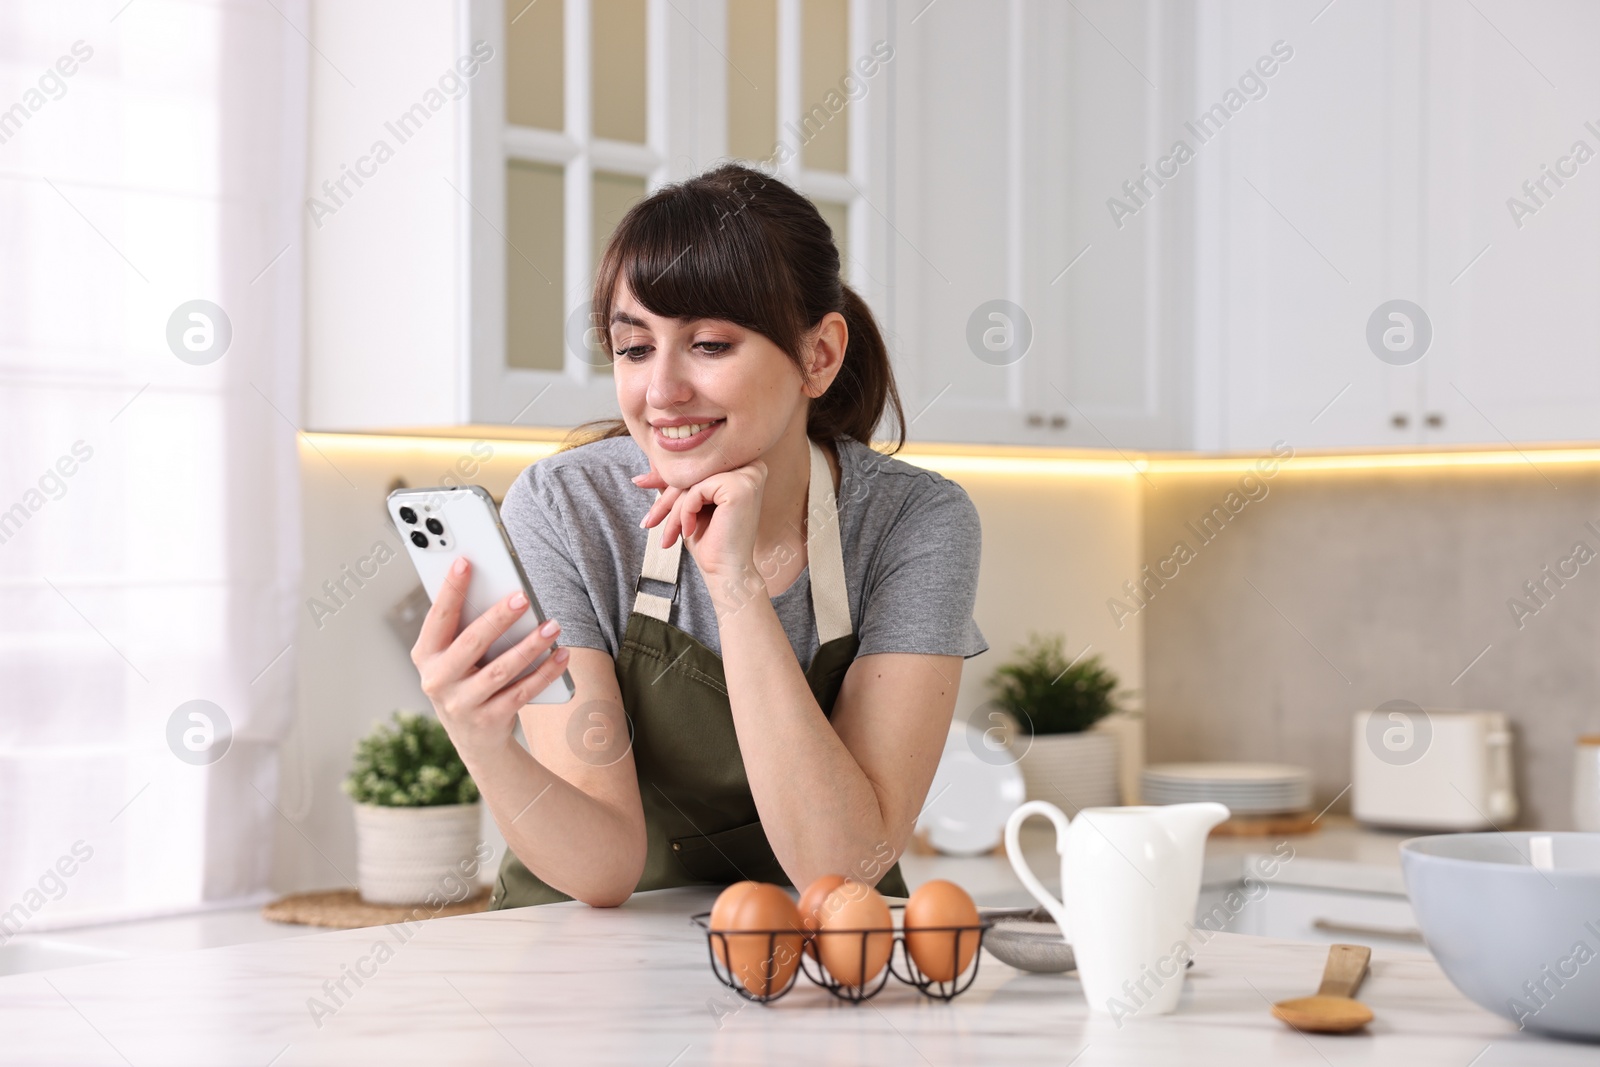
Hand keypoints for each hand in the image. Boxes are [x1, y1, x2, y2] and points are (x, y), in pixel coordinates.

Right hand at [411, 557, 570, 764]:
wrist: (475, 739)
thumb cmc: (466, 680)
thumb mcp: (454, 657)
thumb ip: (465, 627)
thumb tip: (496, 586)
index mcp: (425, 655)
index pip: (438, 617)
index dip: (450, 589)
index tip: (466, 561)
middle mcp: (437, 681)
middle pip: (471, 643)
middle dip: (498, 617)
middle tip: (523, 596)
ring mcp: (461, 704)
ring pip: (501, 670)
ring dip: (530, 646)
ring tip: (553, 626)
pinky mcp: (489, 721)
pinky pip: (522, 692)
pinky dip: (544, 672)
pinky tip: (561, 655)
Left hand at [633, 460, 766, 590]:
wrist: (726, 572)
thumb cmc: (711, 542)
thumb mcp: (689, 506)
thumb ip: (676, 483)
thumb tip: (645, 469)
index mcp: (744, 467)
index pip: (696, 466)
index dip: (667, 477)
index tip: (639, 482)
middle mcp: (751, 466)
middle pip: (694, 472)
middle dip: (665, 498)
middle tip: (647, 522)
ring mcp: (748, 475)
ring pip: (693, 481)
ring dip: (672, 511)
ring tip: (667, 536)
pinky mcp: (739, 486)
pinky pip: (696, 490)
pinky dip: (685, 513)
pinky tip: (689, 532)